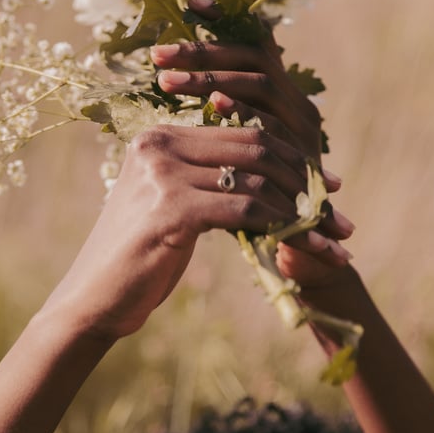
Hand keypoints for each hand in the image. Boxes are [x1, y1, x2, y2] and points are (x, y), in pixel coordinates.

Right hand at [44, 122, 309, 342]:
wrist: (93, 301)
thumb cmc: (140, 257)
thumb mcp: (177, 207)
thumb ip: (212, 180)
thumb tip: (277, 176)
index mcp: (160, 134)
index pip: (244, 132)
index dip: (294, 157)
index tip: (330, 184)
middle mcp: (159, 144)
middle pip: (255, 149)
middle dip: (307, 182)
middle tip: (339, 216)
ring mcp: (162, 173)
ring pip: (256, 181)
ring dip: (303, 213)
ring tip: (334, 240)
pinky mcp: (169, 208)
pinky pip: (245, 210)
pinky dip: (283, 228)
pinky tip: (305, 249)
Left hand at [150, 0, 353, 256]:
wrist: (303, 257)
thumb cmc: (256, 205)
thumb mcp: (228, 157)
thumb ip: (212, 122)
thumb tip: (167, 84)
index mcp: (283, 99)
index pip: (257, 42)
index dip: (227, 18)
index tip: (189, 2)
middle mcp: (300, 105)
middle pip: (256, 54)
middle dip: (206, 49)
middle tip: (158, 53)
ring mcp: (306, 128)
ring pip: (262, 81)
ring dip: (214, 75)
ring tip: (167, 80)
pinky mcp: (308, 152)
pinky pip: (275, 120)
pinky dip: (245, 108)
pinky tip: (216, 104)